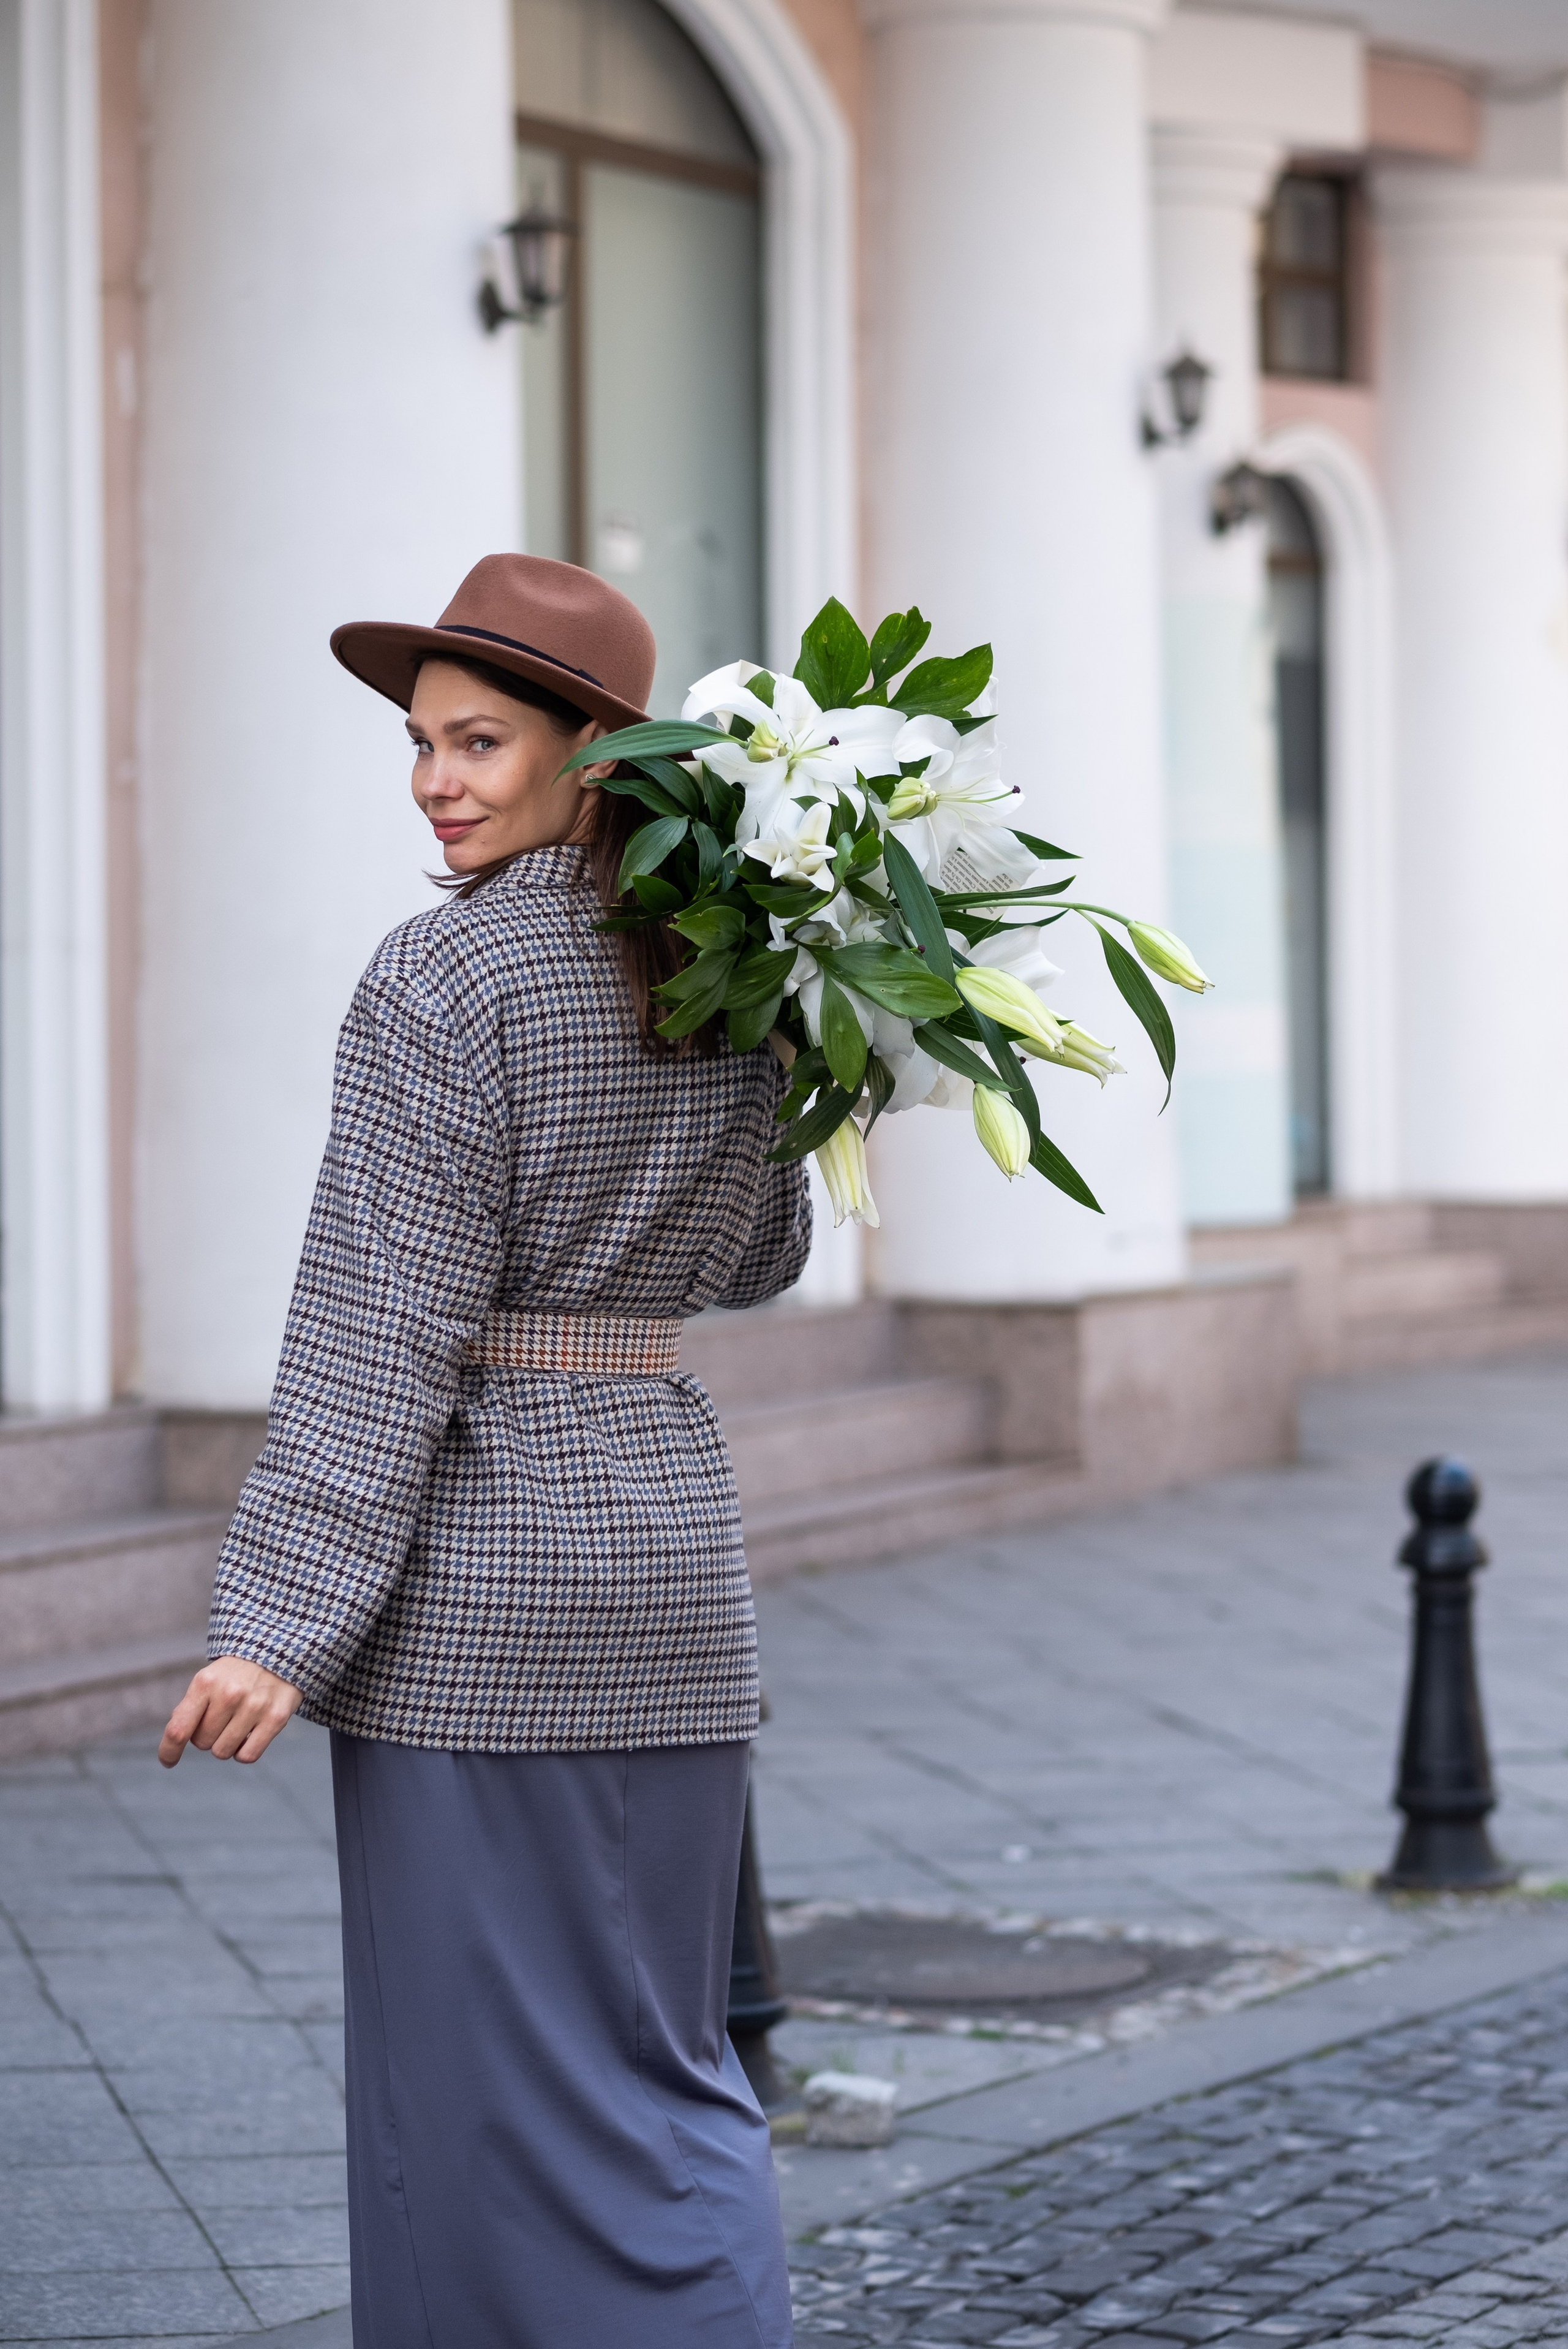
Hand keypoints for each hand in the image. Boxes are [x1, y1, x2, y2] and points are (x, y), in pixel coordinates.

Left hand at [158, 1657, 301, 1768]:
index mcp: (205, 1683)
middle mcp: (229, 1694)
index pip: (179, 1729)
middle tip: (221, 1719)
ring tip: (237, 1723)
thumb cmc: (236, 1673)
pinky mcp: (276, 1718)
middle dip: (207, 1736)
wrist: (280, 1651)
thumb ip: (190, 1708)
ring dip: (226, 1744)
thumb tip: (175, 1739)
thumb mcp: (208, 1679)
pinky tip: (249, 1734)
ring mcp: (254, 1706)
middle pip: (202, 1743)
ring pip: (223, 1752)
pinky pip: (247, 1756)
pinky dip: (244, 1751)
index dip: (168, 1751)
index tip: (168, 1762)